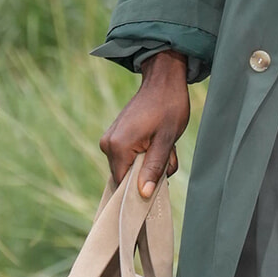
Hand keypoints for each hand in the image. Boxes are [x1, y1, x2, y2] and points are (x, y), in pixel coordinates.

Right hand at [99, 51, 190, 197]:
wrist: (164, 82)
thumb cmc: (168, 108)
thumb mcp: (166, 141)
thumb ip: (154, 168)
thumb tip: (143, 194)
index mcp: (118, 147)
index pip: (123, 184)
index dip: (142, 189)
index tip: (161, 180)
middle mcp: (108, 145)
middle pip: (128, 177)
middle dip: (151, 172)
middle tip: (169, 155)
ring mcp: (110, 140)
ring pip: (132, 167)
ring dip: (152, 163)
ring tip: (166, 146)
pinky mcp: (116, 137)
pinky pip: (130, 157)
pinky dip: (147, 154)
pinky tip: (158, 142)